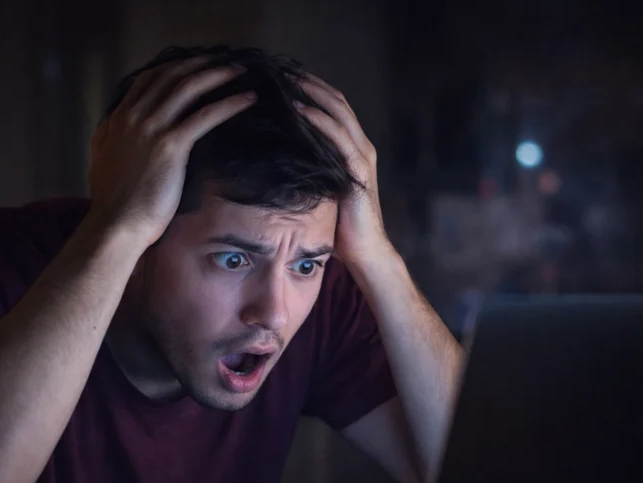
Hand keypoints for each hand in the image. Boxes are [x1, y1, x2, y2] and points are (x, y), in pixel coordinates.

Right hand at [88, 57, 254, 244]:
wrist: (116, 225)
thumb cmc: (112, 202)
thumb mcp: (101, 159)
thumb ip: (108, 136)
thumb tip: (113, 124)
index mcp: (118, 118)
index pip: (148, 79)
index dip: (174, 68)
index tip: (195, 65)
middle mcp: (134, 116)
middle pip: (170, 76)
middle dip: (199, 64)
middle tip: (223, 62)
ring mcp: (151, 128)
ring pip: (188, 87)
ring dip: (217, 75)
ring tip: (238, 72)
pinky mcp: (171, 145)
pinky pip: (205, 115)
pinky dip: (229, 103)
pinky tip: (247, 99)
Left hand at [294, 74, 390, 265]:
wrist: (365, 252)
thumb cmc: (340, 227)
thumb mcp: (321, 190)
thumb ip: (309, 170)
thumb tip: (276, 160)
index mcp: (352, 148)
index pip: (332, 107)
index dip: (311, 88)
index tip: (283, 77)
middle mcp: (360, 146)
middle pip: (336, 101)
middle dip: (309, 82)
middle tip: (280, 70)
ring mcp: (362, 156)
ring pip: (338, 111)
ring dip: (312, 93)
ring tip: (287, 80)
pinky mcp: (358, 170)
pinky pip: (338, 136)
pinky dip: (318, 119)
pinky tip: (299, 109)